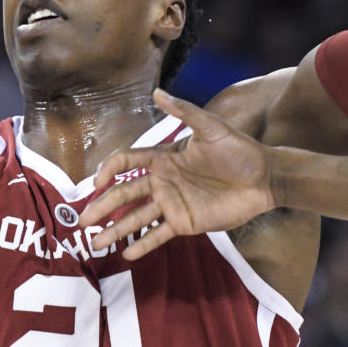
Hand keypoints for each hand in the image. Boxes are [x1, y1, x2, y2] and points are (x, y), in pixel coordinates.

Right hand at [87, 88, 275, 258]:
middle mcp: (162, 182)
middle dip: (102, 206)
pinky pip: (158, 234)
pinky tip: (126, 254)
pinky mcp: (185, 223)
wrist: (264, 179)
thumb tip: (157, 92)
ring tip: (94, 243)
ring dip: (115, 230)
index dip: (109, 170)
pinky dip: (142, 244)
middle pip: (124, 194)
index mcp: (164, 158)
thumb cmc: (239, 150)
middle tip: (83, 220)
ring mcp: (172, 204)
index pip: (127, 162)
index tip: (97, 183)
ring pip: (136, 218)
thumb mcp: (211, 128)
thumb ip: (184, 112)